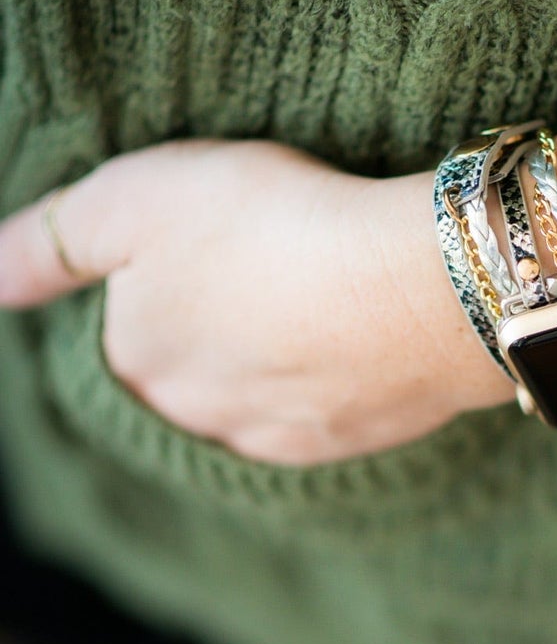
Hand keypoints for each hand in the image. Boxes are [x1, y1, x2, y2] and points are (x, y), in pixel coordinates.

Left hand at [0, 140, 515, 464]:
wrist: (422, 284)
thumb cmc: (272, 226)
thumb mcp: (132, 201)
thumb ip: (47, 243)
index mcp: (136, 362)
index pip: (125, 330)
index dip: (161, 277)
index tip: (207, 236)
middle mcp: (197, 419)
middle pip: (190, 371)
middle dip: (216, 328)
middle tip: (264, 260)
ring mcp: (280, 438)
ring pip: (256, 397)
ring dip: (275, 357)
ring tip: (314, 293)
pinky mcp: (354, 441)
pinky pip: (325, 411)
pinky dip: (334, 376)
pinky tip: (358, 331)